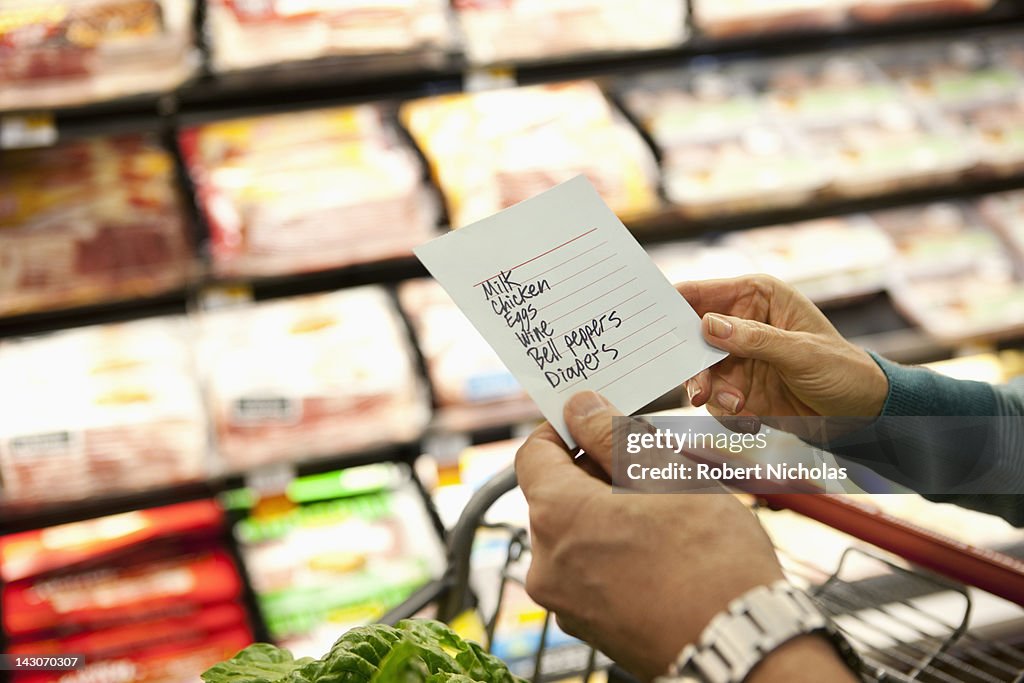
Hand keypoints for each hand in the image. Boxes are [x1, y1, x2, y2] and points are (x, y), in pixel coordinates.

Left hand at [516, 390, 783, 679]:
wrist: (742, 648)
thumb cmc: (711, 560)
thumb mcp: (665, 475)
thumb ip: (613, 435)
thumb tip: (581, 408)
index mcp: (557, 517)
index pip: (533, 454)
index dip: (563, 430)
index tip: (591, 422)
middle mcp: (547, 564)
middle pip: (555, 496)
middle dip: (594, 473)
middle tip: (646, 466)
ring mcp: (566, 603)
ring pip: (575, 535)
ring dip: (607, 513)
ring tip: (662, 511)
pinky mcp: (589, 627)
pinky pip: (589, 573)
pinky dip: (613, 552)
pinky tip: (659, 549)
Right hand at [678, 275, 887, 423]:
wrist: (861, 414)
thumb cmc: (842, 369)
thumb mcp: (802, 352)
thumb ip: (754, 339)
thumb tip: (708, 325)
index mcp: (757, 297)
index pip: (702, 293)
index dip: (673, 303)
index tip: (651, 321)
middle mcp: (741, 323)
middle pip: (692, 336)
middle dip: (691, 363)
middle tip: (698, 388)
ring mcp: (737, 357)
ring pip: (699, 371)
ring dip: (711, 391)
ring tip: (737, 405)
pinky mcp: (738, 387)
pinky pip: (713, 397)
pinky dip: (724, 410)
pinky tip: (749, 416)